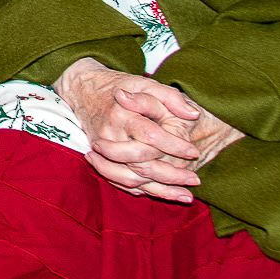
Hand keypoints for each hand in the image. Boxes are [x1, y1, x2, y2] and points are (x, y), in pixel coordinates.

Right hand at [55, 58, 233, 203]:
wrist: (84, 90)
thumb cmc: (120, 85)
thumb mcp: (146, 83)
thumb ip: (170, 97)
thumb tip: (193, 115)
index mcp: (122, 114)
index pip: (150, 135)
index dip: (174, 146)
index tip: (194, 151)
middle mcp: (110, 135)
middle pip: (141, 163)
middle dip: (171, 175)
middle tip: (195, 179)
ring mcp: (103, 150)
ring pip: (131, 178)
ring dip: (161, 190)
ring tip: (186, 195)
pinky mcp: (101, 159)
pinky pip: (122, 182)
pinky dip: (145, 192)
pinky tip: (166, 195)